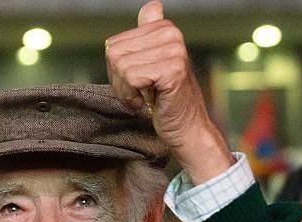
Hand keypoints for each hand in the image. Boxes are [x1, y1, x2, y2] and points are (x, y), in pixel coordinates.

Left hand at [105, 1, 234, 182]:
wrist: (187, 129)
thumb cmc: (167, 100)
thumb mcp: (154, 63)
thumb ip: (149, 33)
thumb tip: (152, 6)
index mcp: (165, 29)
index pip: (114, 45)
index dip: (117, 70)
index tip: (136, 83)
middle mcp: (171, 34)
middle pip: (114, 54)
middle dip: (119, 80)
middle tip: (138, 94)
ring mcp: (173, 51)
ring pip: (121, 66)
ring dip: (125, 91)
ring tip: (143, 98)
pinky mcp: (171, 70)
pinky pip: (130, 78)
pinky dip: (132, 97)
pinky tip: (146, 102)